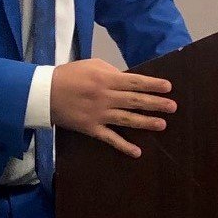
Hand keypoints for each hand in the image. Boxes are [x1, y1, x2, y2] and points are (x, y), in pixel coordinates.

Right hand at [49, 59, 176, 157]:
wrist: (45, 93)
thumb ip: (111, 72)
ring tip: (162, 124)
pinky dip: (123, 146)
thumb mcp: (91, 65)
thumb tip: (128, 80)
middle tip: (173, 106)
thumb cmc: (69, 76)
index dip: (153, 85)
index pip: (135, 82)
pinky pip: (110, 139)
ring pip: (127, 119)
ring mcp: (99, 115)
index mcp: (106, 79)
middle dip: (155, 104)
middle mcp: (106, 97)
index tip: (168, 87)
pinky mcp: (91, 129)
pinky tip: (137, 152)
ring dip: (145, 122)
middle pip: (135, 101)